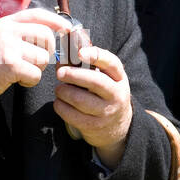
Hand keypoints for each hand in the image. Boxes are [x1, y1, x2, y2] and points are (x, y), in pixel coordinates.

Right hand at [0, 8, 71, 100]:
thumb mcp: (0, 37)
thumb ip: (20, 33)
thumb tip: (49, 35)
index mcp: (7, 23)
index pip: (38, 15)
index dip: (56, 20)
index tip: (67, 28)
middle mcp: (8, 30)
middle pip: (46, 36)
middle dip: (48, 52)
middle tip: (36, 62)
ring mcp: (9, 46)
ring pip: (43, 57)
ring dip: (36, 69)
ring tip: (21, 72)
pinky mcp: (10, 64)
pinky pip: (35, 74)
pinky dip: (30, 81)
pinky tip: (17, 80)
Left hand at [54, 46, 132, 167]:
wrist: (118, 127)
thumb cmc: (105, 95)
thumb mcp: (106, 78)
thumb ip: (89, 65)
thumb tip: (63, 53)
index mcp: (119, 78)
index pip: (111, 63)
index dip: (95, 55)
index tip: (80, 52)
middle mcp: (116, 94)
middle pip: (95, 82)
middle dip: (74, 75)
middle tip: (60, 72)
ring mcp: (107, 112)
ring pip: (80, 100)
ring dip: (63, 92)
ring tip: (59, 89)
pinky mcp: (95, 126)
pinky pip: (72, 116)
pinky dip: (61, 107)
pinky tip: (59, 102)